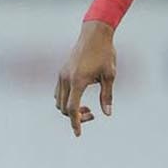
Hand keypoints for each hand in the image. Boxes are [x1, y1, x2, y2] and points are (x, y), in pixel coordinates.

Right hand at [54, 22, 116, 136]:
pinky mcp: (62, 71)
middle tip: (93, 114)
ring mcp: (62, 74)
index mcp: (77, 81)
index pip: (72, 108)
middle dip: (76, 116)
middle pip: (63, 108)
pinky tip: (79, 97)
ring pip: (58, 101)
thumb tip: (107, 113)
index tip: (78, 134)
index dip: (75, 123)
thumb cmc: (104, 53)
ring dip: (70, 108)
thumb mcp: (109, 75)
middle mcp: (66, 78)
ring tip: (88, 108)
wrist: (94, 34)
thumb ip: (107, 96)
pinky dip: (65, 100)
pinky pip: (58, 92)